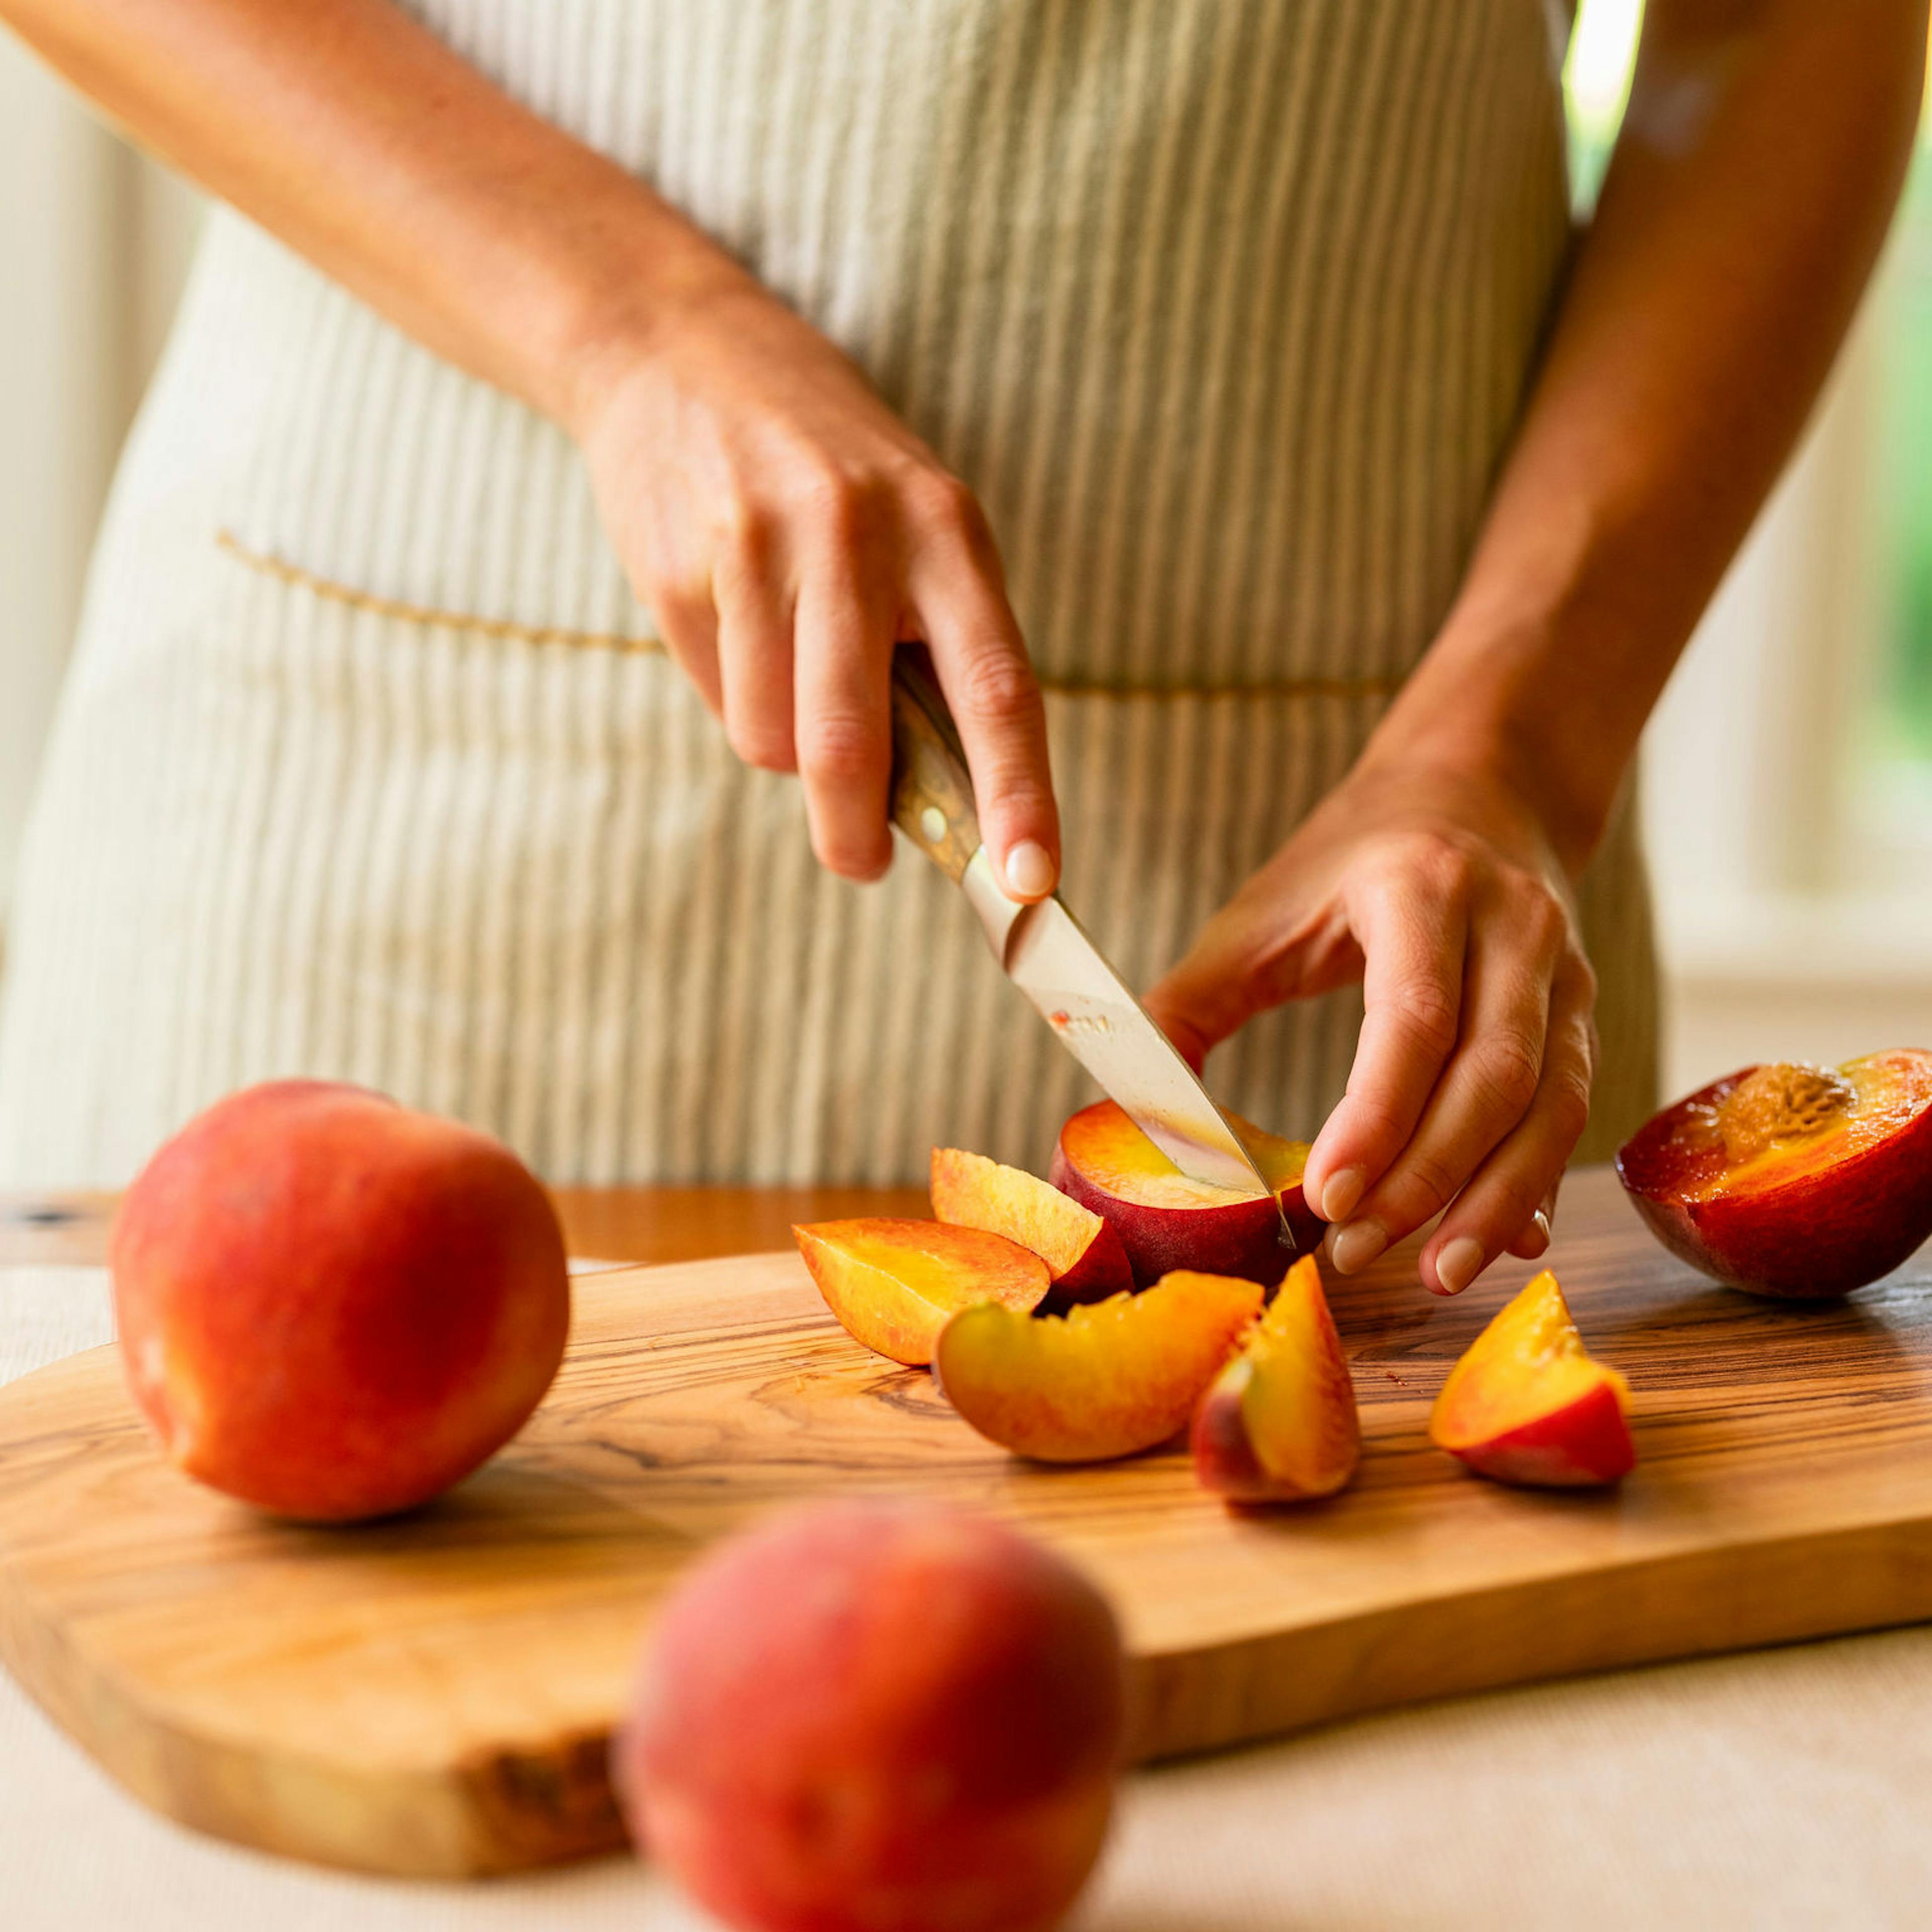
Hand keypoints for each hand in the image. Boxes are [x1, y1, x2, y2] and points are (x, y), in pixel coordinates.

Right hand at [568, 267, 1058, 893]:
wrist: (680, 353)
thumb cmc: (827, 471)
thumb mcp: (913, 528)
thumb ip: (931, 648)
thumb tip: (933, 807)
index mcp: (946, 531)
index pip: (997, 686)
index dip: (1019, 794)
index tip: (1031, 879)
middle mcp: (859, 535)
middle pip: (856, 741)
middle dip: (856, 830)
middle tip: (863, 861)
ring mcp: (762, 548)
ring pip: (774, 738)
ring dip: (784, 751)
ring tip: (788, 676)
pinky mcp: (681, 568)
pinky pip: (715, 698)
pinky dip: (733, 700)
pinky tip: (733, 629)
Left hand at [1142, 756, 1596, 1295]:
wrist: (1480, 786)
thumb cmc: (1353, 857)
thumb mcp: (1263, 909)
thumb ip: (1190, 1001)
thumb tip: (1129, 1103)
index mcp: (1422, 888)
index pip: (1414, 1019)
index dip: (1376, 1118)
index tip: (1326, 1197)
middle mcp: (1512, 927)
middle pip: (1491, 1076)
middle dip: (1426, 1179)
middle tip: (1354, 1248)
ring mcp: (1564, 972)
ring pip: (1550, 1105)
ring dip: (1493, 1200)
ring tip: (1434, 1273)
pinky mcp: (1584, 1013)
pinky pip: (1570, 1109)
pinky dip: (1533, 1182)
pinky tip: (1500, 1241)